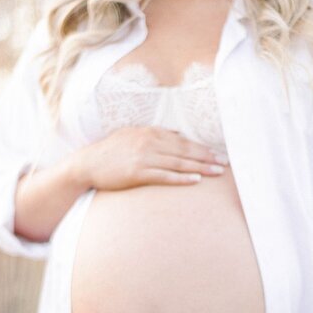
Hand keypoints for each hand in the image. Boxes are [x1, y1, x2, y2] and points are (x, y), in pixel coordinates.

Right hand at [71, 125, 228, 190]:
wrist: (88, 164)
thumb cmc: (112, 151)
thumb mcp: (133, 135)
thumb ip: (156, 134)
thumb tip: (178, 134)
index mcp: (150, 132)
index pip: (182, 141)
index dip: (202, 148)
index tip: (217, 154)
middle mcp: (149, 142)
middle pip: (185, 151)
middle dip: (207, 157)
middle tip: (225, 163)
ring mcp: (144, 158)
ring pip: (179, 163)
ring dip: (201, 167)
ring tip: (217, 172)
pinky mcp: (138, 173)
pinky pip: (165, 176)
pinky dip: (181, 178)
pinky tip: (196, 180)